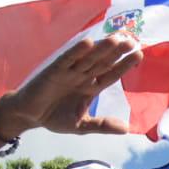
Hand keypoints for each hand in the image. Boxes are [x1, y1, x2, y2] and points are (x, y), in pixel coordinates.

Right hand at [2, 34, 142, 136]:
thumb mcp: (82, 125)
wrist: (29, 116)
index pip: (111, 74)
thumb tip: (126, 129)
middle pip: (103, 62)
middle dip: (117, 53)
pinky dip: (76, 51)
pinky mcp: (54, 70)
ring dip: (101, 48)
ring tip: (116, 39)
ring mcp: (69, 71)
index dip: (124, 65)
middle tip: (132, 41)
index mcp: (91, 87)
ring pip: (88, 58)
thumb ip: (102, 125)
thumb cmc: (55, 117)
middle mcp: (82, 76)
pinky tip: (88, 43)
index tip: (139, 55)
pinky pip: (67, 59)